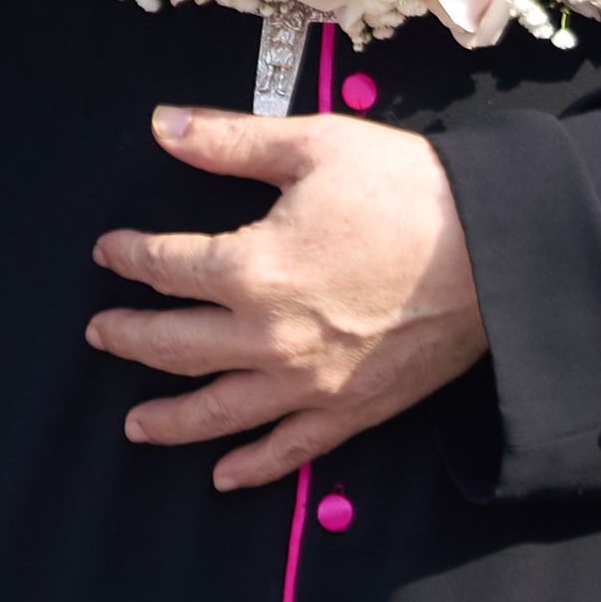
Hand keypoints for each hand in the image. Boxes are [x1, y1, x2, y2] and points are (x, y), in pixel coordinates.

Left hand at [90, 105, 489, 491]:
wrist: (498, 252)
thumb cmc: (408, 190)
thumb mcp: (313, 147)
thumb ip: (230, 141)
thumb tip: (162, 125)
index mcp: (252, 268)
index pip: (167, 266)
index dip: (130, 257)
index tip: (109, 252)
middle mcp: (268, 338)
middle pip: (176, 345)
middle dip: (130, 339)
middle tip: (102, 334)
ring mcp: (308, 384)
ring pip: (217, 412)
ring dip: (168, 419)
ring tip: (134, 425)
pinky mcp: (350, 412)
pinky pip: (288, 451)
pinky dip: (251, 467)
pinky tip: (224, 476)